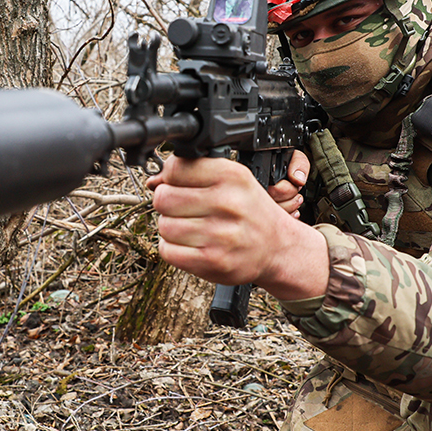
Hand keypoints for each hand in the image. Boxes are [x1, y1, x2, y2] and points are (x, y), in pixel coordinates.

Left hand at [147, 155, 331, 300]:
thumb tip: (153, 180)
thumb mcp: (231, 181)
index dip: (170, 178)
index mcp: (232, 176)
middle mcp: (228, 203)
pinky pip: (167, 250)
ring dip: (171, 227)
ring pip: (164, 226)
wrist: (278, 247)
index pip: (175, 169)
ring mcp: (220, 235)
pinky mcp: (212, 262)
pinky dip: (172, 248)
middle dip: (168, 204)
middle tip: (184, 208)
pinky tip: (189, 244)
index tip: (179, 185)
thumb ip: (192, 173)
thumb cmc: (251, 211)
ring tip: (190, 227)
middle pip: (163, 199)